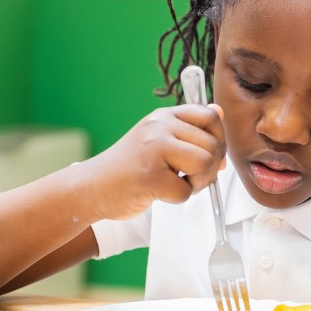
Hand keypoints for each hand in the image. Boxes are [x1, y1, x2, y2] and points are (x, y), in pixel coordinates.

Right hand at [86, 104, 226, 221]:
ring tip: (178, 185)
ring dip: (198, 183)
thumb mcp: (157, 138)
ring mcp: (154, 150)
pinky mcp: (150, 177)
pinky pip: (186, 191)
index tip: (209, 156)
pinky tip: (160, 193)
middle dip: (209, 169)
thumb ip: (188, 127)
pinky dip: (178, 199)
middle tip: (190, 178)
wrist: (90, 187)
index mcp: (163, 116)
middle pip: (212, 145)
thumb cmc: (128, 167)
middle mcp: (159, 127)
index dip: (218, 139)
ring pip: (205, 164)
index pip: (210, 116)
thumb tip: (219, 112)